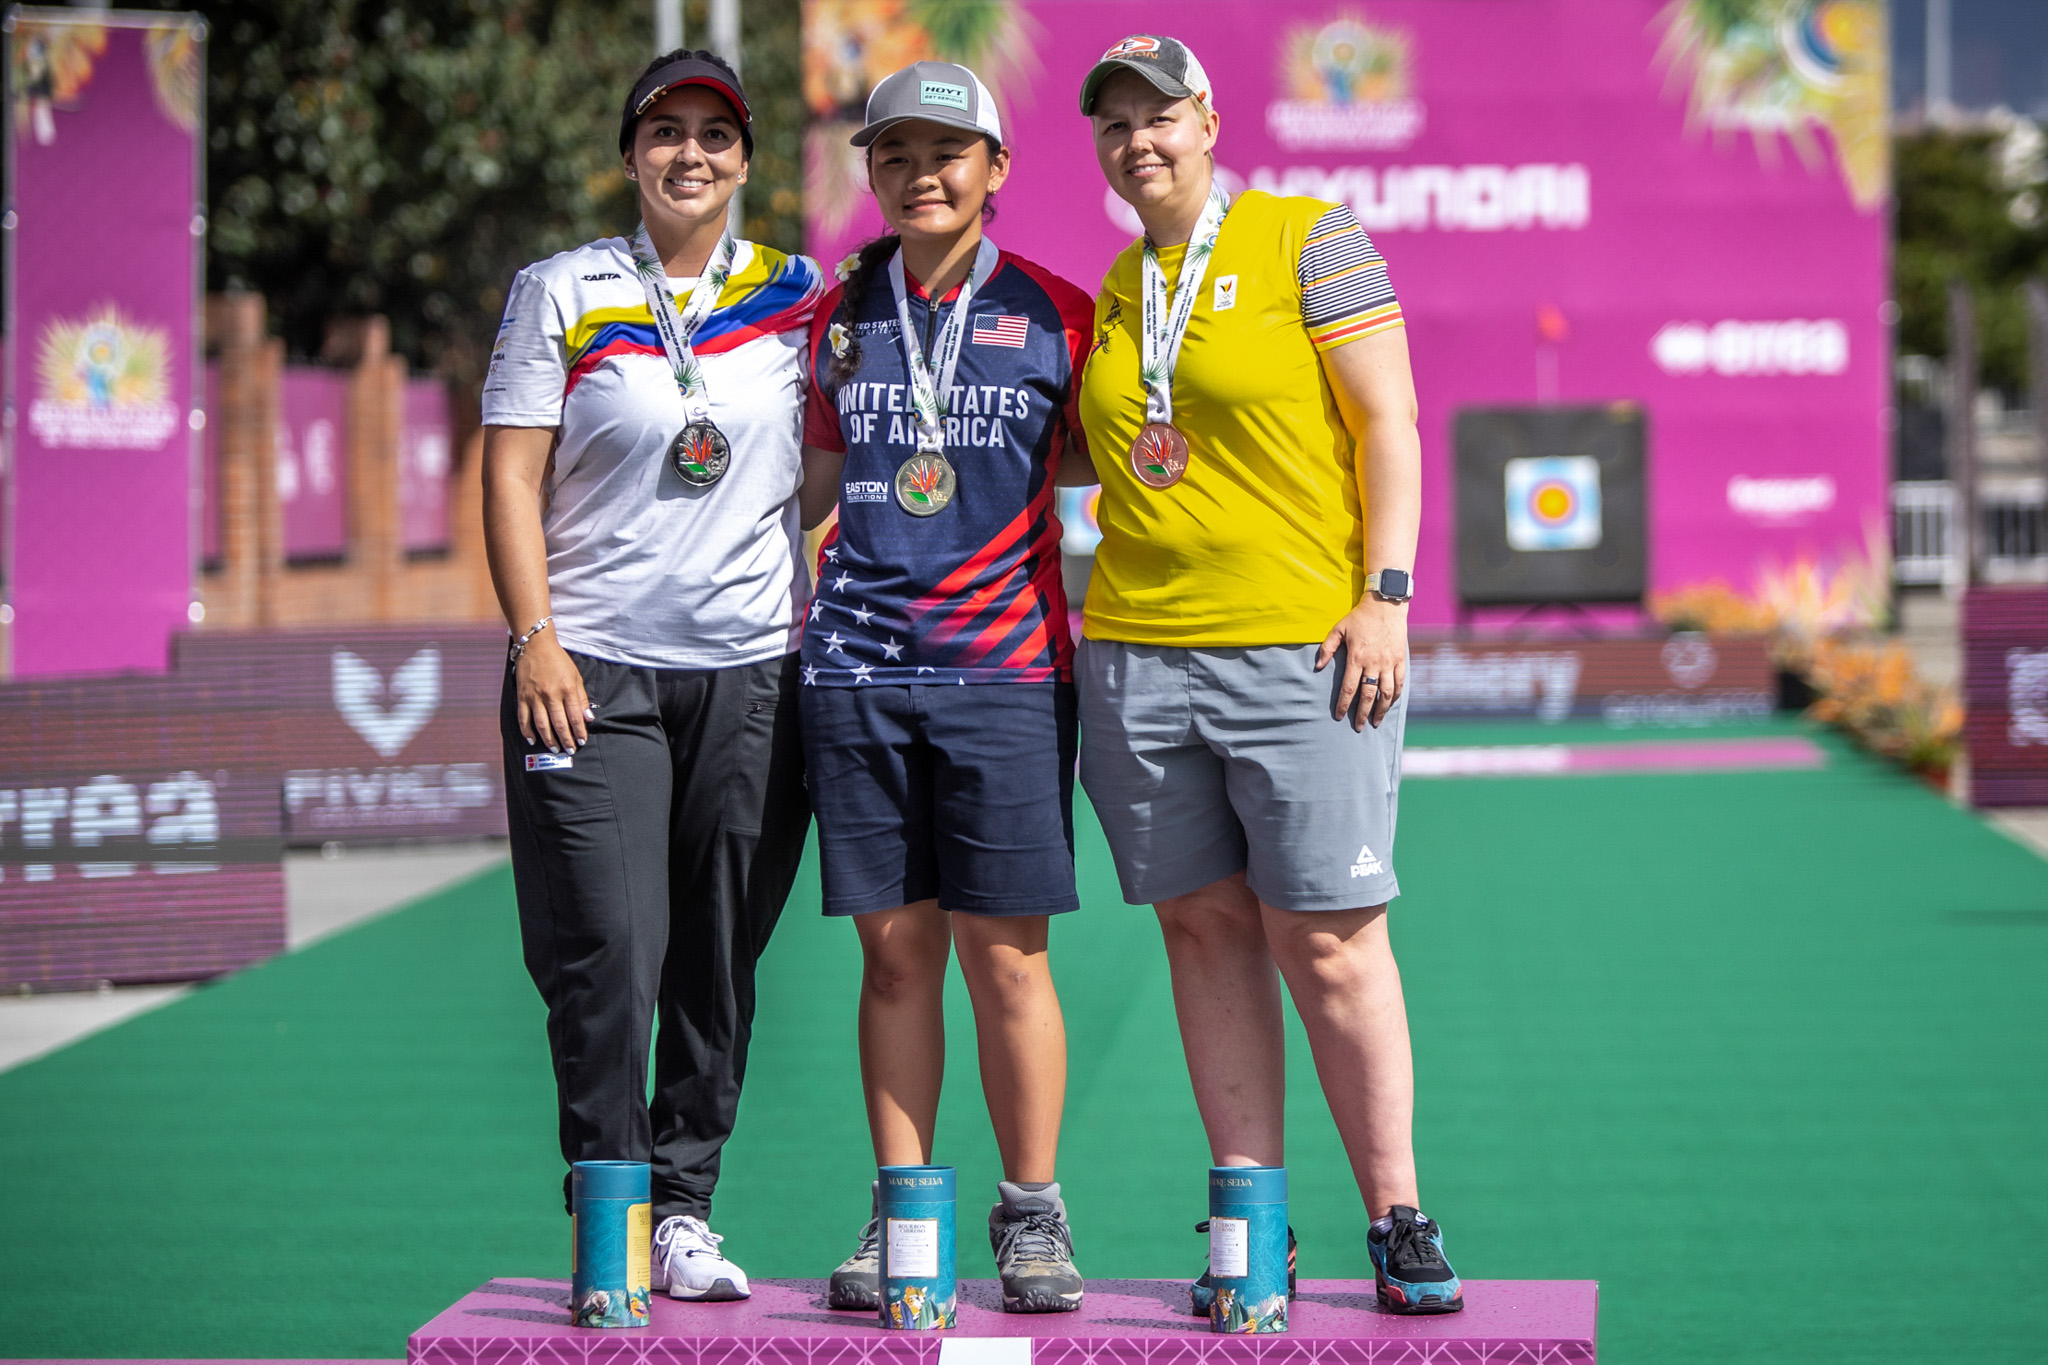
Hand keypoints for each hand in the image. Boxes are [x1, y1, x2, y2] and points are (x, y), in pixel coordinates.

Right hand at [516, 634, 591, 752]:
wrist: (536, 646)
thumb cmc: (558, 661)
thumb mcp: (576, 676)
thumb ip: (582, 699)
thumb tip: (588, 718)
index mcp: (567, 689)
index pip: (575, 717)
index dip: (579, 731)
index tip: (582, 741)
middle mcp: (551, 695)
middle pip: (559, 724)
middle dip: (566, 740)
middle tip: (570, 750)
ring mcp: (535, 697)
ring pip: (542, 724)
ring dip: (549, 740)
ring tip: (554, 749)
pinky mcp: (522, 696)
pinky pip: (524, 718)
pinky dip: (527, 731)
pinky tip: (533, 740)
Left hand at [1315, 594, 1407, 730]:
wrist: (1386, 605)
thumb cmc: (1360, 617)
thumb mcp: (1338, 628)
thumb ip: (1327, 648)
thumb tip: (1317, 667)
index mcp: (1357, 657)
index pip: (1349, 688)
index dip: (1343, 704)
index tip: (1339, 716)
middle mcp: (1374, 663)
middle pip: (1368, 695)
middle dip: (1362, 714)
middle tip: (1358, 727)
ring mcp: (1389, 663)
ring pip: (1386, 693)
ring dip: (1381, 710)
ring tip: (1375, 722)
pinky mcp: (1401, 660)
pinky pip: (1399, 683)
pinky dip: (1395, 697)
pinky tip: (1390, 705)